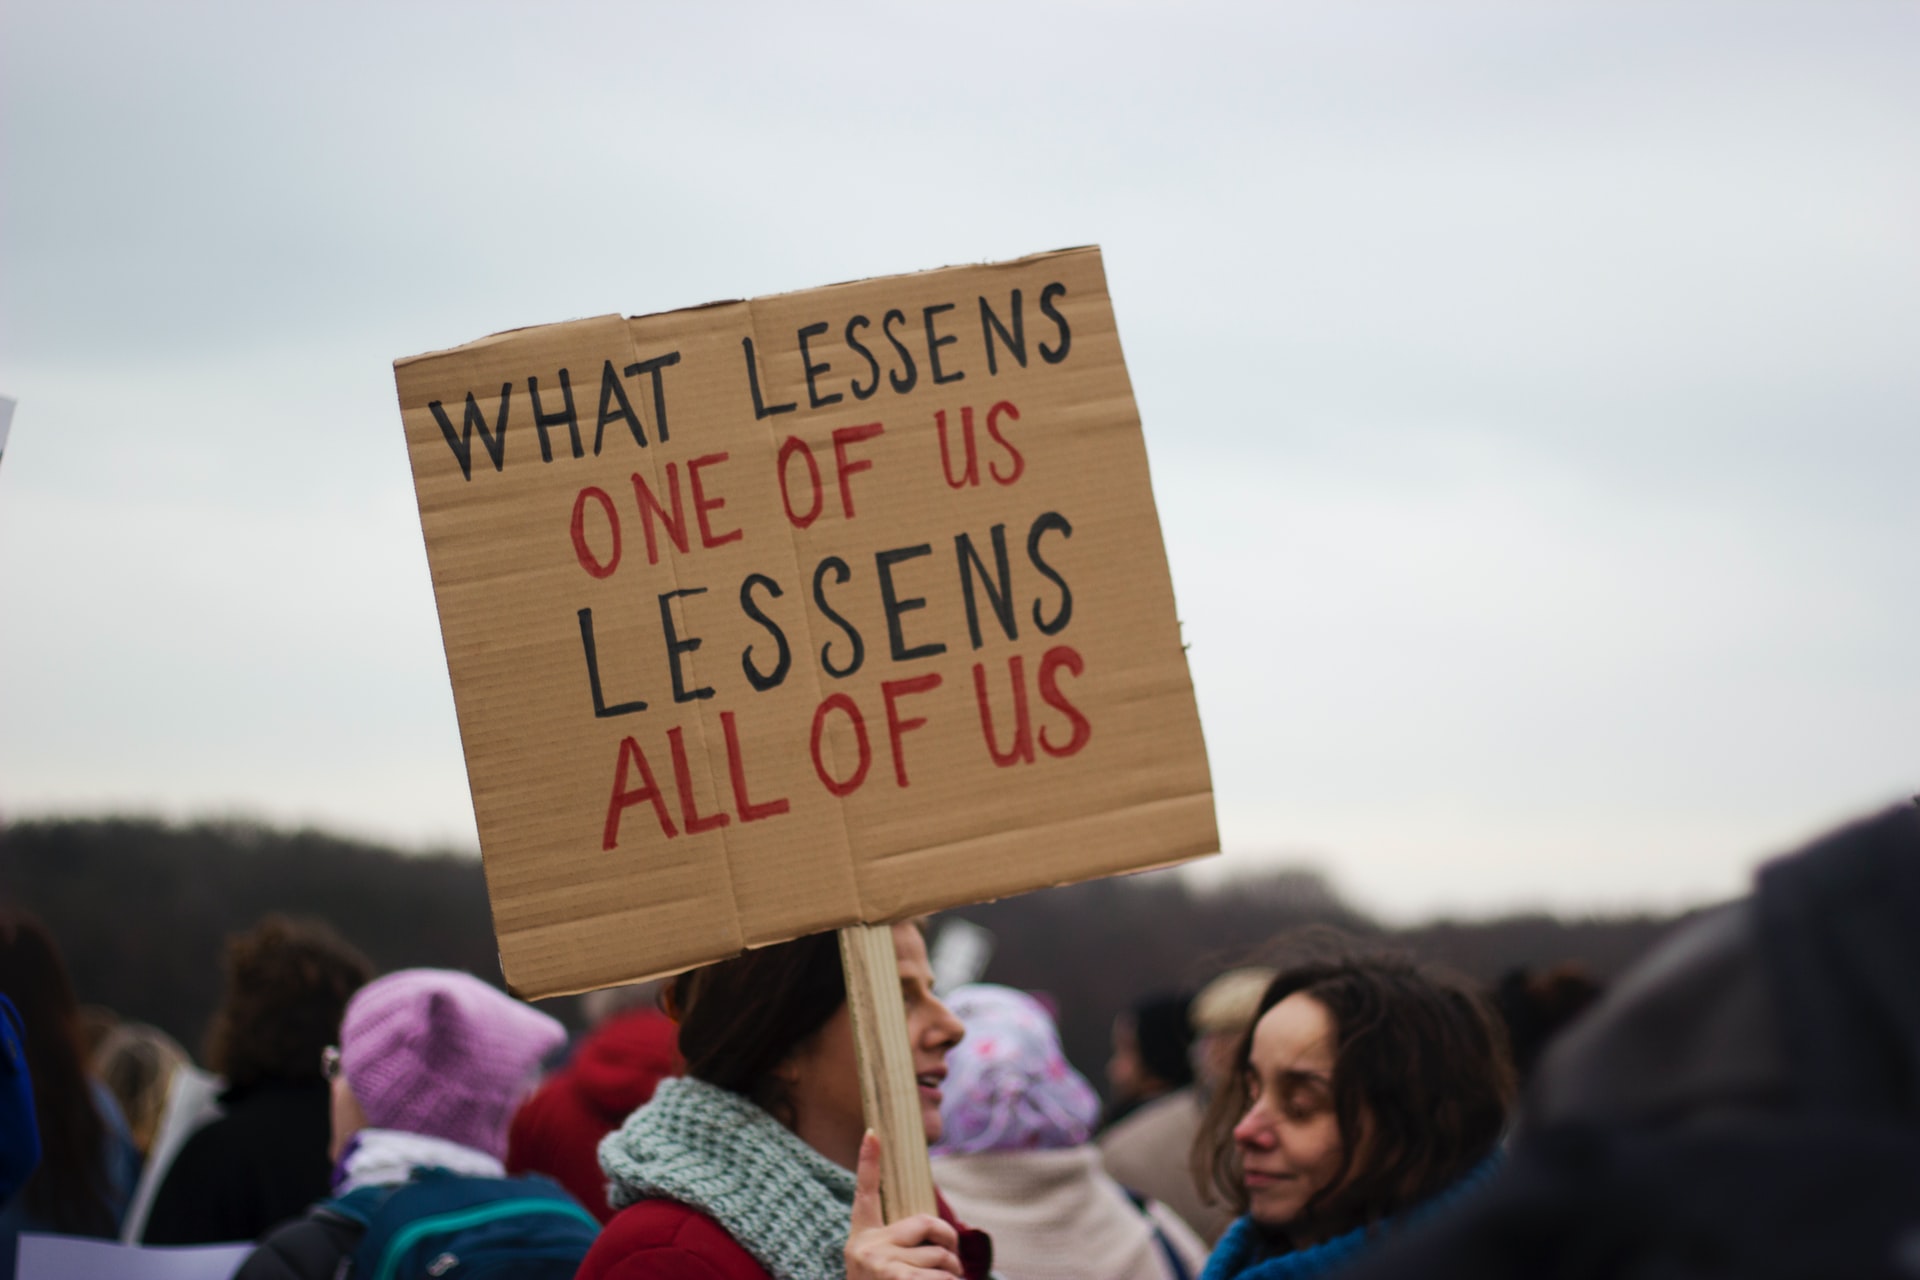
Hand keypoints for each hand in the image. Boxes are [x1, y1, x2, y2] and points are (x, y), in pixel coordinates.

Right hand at [845, 1130, 963, 1279]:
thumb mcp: (882, 1268)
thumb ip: (901, 1247)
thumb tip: (943, 1241)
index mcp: (861, 1238)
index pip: (863, 1192)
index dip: (867, 1161)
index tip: (873, 1131)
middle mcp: (866, 1247)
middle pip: (927, 1224)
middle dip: (949, 1244)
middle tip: (953, 1262)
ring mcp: (880, 1265)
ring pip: (940, 1257)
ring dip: (953, 1276)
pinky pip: (941, 1278)